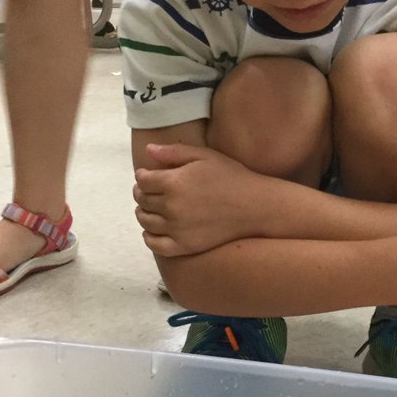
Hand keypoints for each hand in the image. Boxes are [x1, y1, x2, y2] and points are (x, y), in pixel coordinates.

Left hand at [133, 143, 266, 255]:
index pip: (143, 180)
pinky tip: (152, 230)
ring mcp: (178, 229)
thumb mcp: (204, 156)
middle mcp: (172, 207)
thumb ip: (174, 152)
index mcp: (175, 182)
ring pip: (145, 222)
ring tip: (149, 208)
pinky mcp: (186, 246)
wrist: (255, 206)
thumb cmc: (231, 177)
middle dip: (141, 193)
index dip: (142, 176)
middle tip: (147, 190)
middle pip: (142, 200)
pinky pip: (156, 245)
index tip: (146, 175)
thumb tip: (147, 150)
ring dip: (142, 213)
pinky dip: (148, 237)